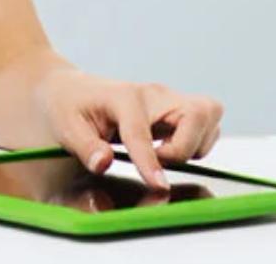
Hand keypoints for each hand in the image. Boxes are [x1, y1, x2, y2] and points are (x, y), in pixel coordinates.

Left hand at [35, 68, 223, 191]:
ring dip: (194, 144)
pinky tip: (168, 148)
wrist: (71, 89)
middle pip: (198, 112)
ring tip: (163, 154)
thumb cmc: (68, 106)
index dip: (150, 161)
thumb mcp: (66, 127)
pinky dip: (196, 141)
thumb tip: (103, 163)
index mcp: (124, 97)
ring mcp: (168, 100)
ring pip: (209, 116)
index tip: (158, 185)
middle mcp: (153, 94)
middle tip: (160, 159)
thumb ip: (85, 147)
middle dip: (187, 145)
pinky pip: (205, 124)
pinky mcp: (176, 109)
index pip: (142, 131)